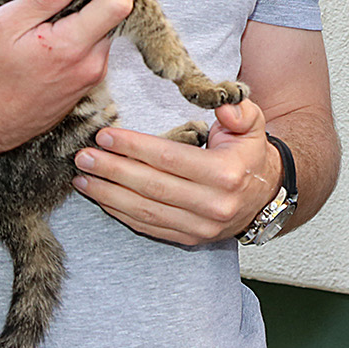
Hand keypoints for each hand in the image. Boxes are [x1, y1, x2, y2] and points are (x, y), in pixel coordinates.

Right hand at [0, 0, 141, 156]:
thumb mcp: (5, 24)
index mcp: (71, 48)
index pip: (118, 4)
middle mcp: (90, 66)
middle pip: (118, 14)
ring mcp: (89, 78)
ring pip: (107, 30)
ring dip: (101, 4)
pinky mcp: (84, 85)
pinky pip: (97, 47)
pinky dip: (92, 25)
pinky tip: (75, 10)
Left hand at [72, 99, 282, 245]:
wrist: (265, 194)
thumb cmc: (249, 154)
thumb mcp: (254, 123)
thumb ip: (239, 111)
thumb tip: (223, 108)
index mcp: (226, 173)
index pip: (170, 158)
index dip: (134, 147)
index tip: (105, 135)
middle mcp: (213, 205)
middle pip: (152, 186)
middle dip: (113, 170)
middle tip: (84, 156)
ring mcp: (200, 227)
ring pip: (145, 211)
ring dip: (108, 195)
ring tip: (83, 177)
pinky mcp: (189, 239)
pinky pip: (149, 227)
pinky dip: (121, 213)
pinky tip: (102, 198)